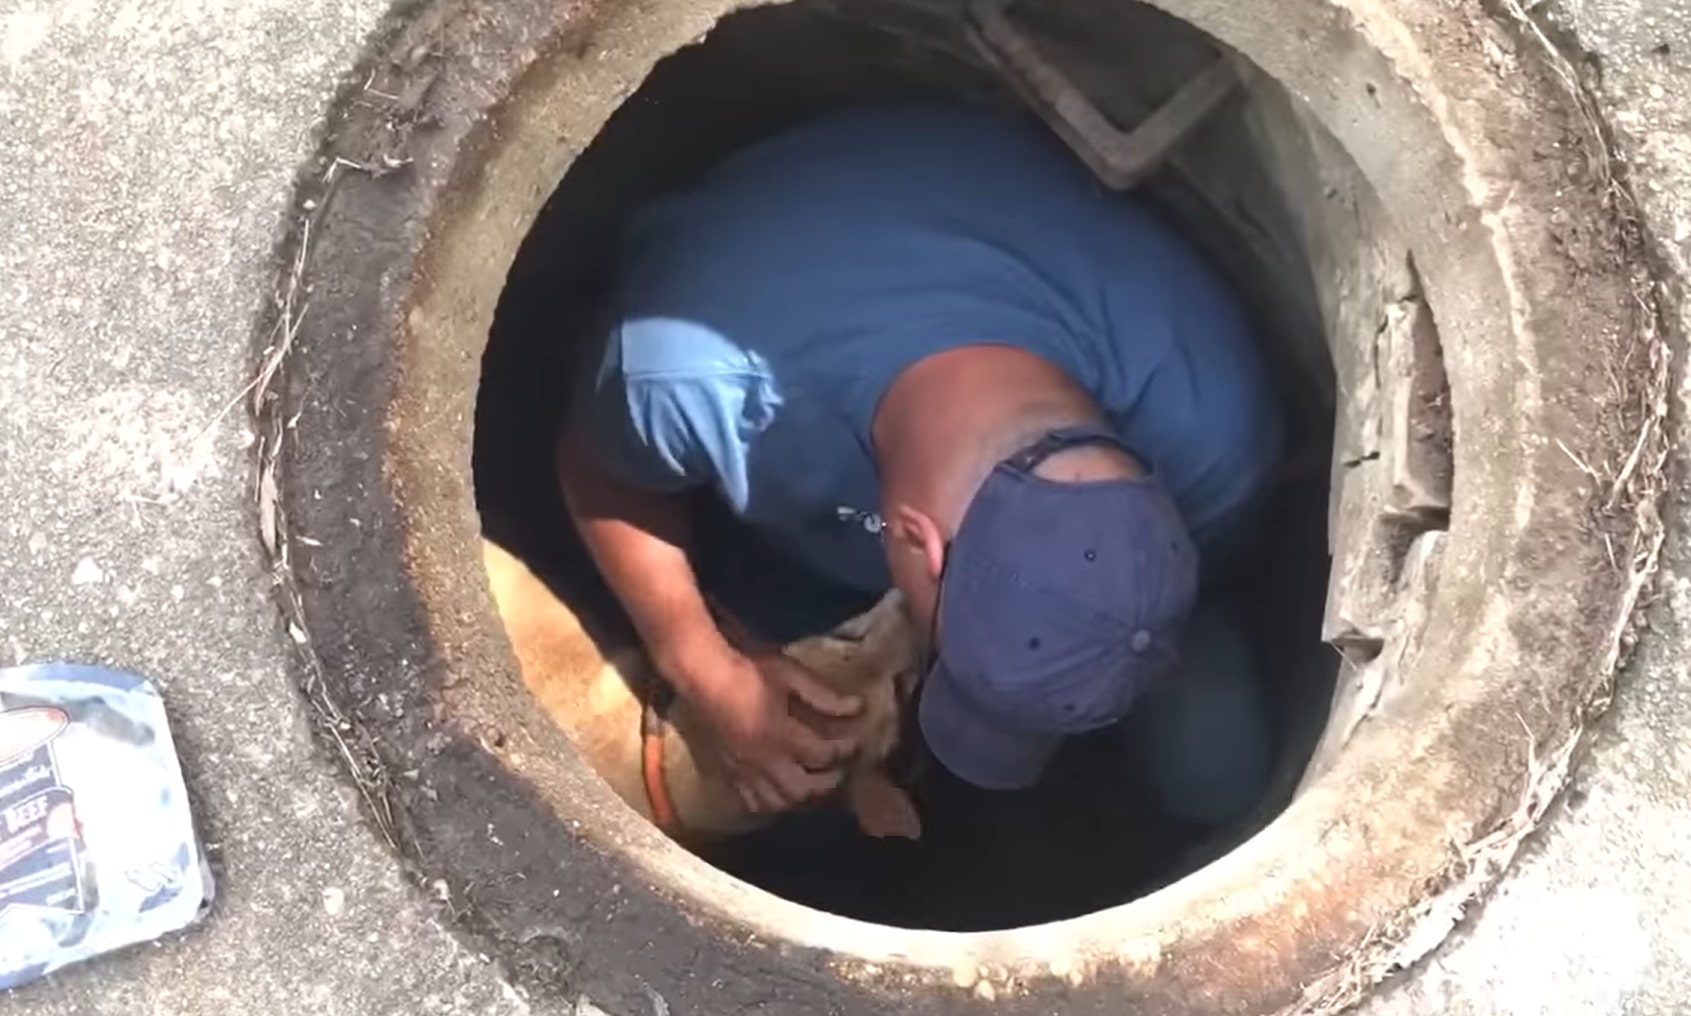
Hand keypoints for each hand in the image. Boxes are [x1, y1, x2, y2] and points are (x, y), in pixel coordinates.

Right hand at [692, 650, 864, 814]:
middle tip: (838, 770)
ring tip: (813, 782)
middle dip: (827, 784)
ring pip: (778, 803)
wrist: (703, 675)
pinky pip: (752, 803)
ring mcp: (744, 770)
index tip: (854, 742)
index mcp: (779, 734)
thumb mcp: (790, 674)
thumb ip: (823, 695)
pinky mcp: (730, 772)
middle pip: (802, 791)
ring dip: (801, 797)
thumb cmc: (748, 670)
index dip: (844, 750)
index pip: (822, 755)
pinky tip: (781, 791)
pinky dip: (772, 803)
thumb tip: (857, 707)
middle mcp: (762, 760)